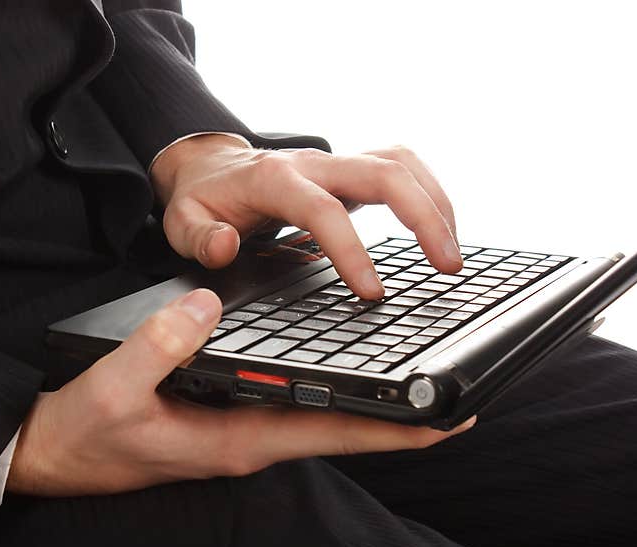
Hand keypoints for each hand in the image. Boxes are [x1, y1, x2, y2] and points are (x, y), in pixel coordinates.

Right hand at [7, 289, 475, 495]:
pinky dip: (335, 390)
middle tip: (462, 399)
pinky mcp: (234, 414)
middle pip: (345, 427)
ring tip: (423, 384)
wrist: (61, 455)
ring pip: (326, 416)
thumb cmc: (89, 434)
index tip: (450, 417)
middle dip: (404, 418)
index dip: (395, 428)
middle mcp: (255, 437)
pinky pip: (298, 403)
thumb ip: (158, 346)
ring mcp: (247, 427)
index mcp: (239, 438)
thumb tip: (206, 303)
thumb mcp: (115, 388)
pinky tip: (350, 372)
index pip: (333, 432)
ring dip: (376, 403)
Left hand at [151, 135, 459, 299]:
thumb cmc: (204, 199)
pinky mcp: (352, 170)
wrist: (211, 166)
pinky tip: (440, 229)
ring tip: (453, 254)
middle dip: (423, 217)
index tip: (372, 293)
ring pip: (403, 164)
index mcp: (275, 180)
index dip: (351, 250)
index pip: (323, 210)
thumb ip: (199, 238)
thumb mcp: (183, 222)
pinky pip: (403, 168)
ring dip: (436, 204)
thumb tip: (226, 246)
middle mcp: (314, 163)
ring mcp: (337, 162)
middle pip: (383, 173)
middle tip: (447, 267)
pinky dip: (429, 194)